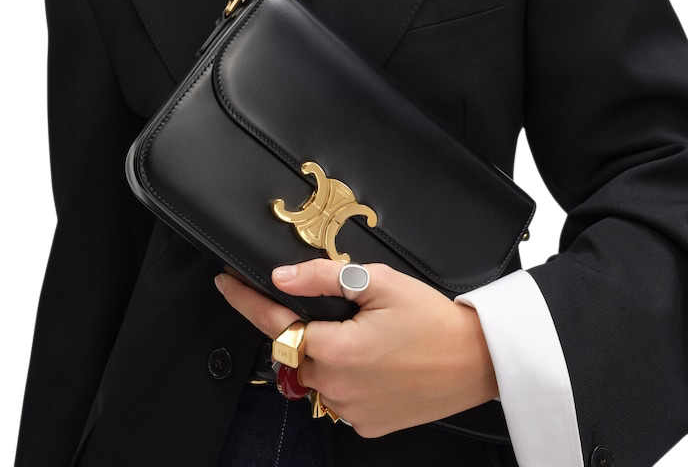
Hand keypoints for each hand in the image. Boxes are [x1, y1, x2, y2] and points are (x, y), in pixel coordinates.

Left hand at [215, 259, 497, 436]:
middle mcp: (337, 387)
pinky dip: (343, 376)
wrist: (477, 360)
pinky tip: (373, 361)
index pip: (274, 323)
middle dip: (301, 327)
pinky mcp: (367, 424)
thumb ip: (323, 279)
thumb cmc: (433, 319)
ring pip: (315, 374)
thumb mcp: (379, 283)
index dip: (245, 301)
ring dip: (324, 353)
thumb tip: (281, 277)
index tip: (226, 283)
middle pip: (295, 350)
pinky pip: (337, 396)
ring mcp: (351, 411)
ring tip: (365, 335)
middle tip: (339, 310)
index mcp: (336, 350)